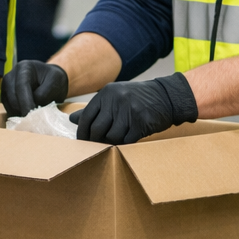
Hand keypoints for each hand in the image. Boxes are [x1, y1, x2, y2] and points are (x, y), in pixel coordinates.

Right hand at [1, 61, 68, 117]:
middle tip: (36, 119)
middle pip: (13, 97)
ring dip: (22, 114)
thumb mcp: (56, 82)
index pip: (21, 86)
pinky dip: (19, 115)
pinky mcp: (5, 98)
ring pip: (10, 106)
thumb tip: (33, 106)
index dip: (25, 102)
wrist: (49, 81)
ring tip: (36, 115)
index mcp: (24, 67)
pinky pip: (9, 111)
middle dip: (24, 110)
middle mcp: (11, 76)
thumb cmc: (54, 79)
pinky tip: (30, 115)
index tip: (31, 115)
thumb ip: (45, 92)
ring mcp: (5, 88)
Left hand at [71, 73, 197, 144]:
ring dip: (111, 142)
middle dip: (94, 140)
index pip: (86, 116)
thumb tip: (72, 119)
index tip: (82, 140)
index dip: (82, 131)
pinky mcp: (140, 123)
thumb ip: (95, 108)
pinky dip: (125, 142)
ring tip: (115, 140)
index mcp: (107, 93)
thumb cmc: (137, 98)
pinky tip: (128, 138)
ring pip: (111, 137)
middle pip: (97, 129)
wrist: (166, 96)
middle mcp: (116, 100)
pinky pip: (126, 140)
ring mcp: (129, 111)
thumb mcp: (115, 96)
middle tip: (96, 145)